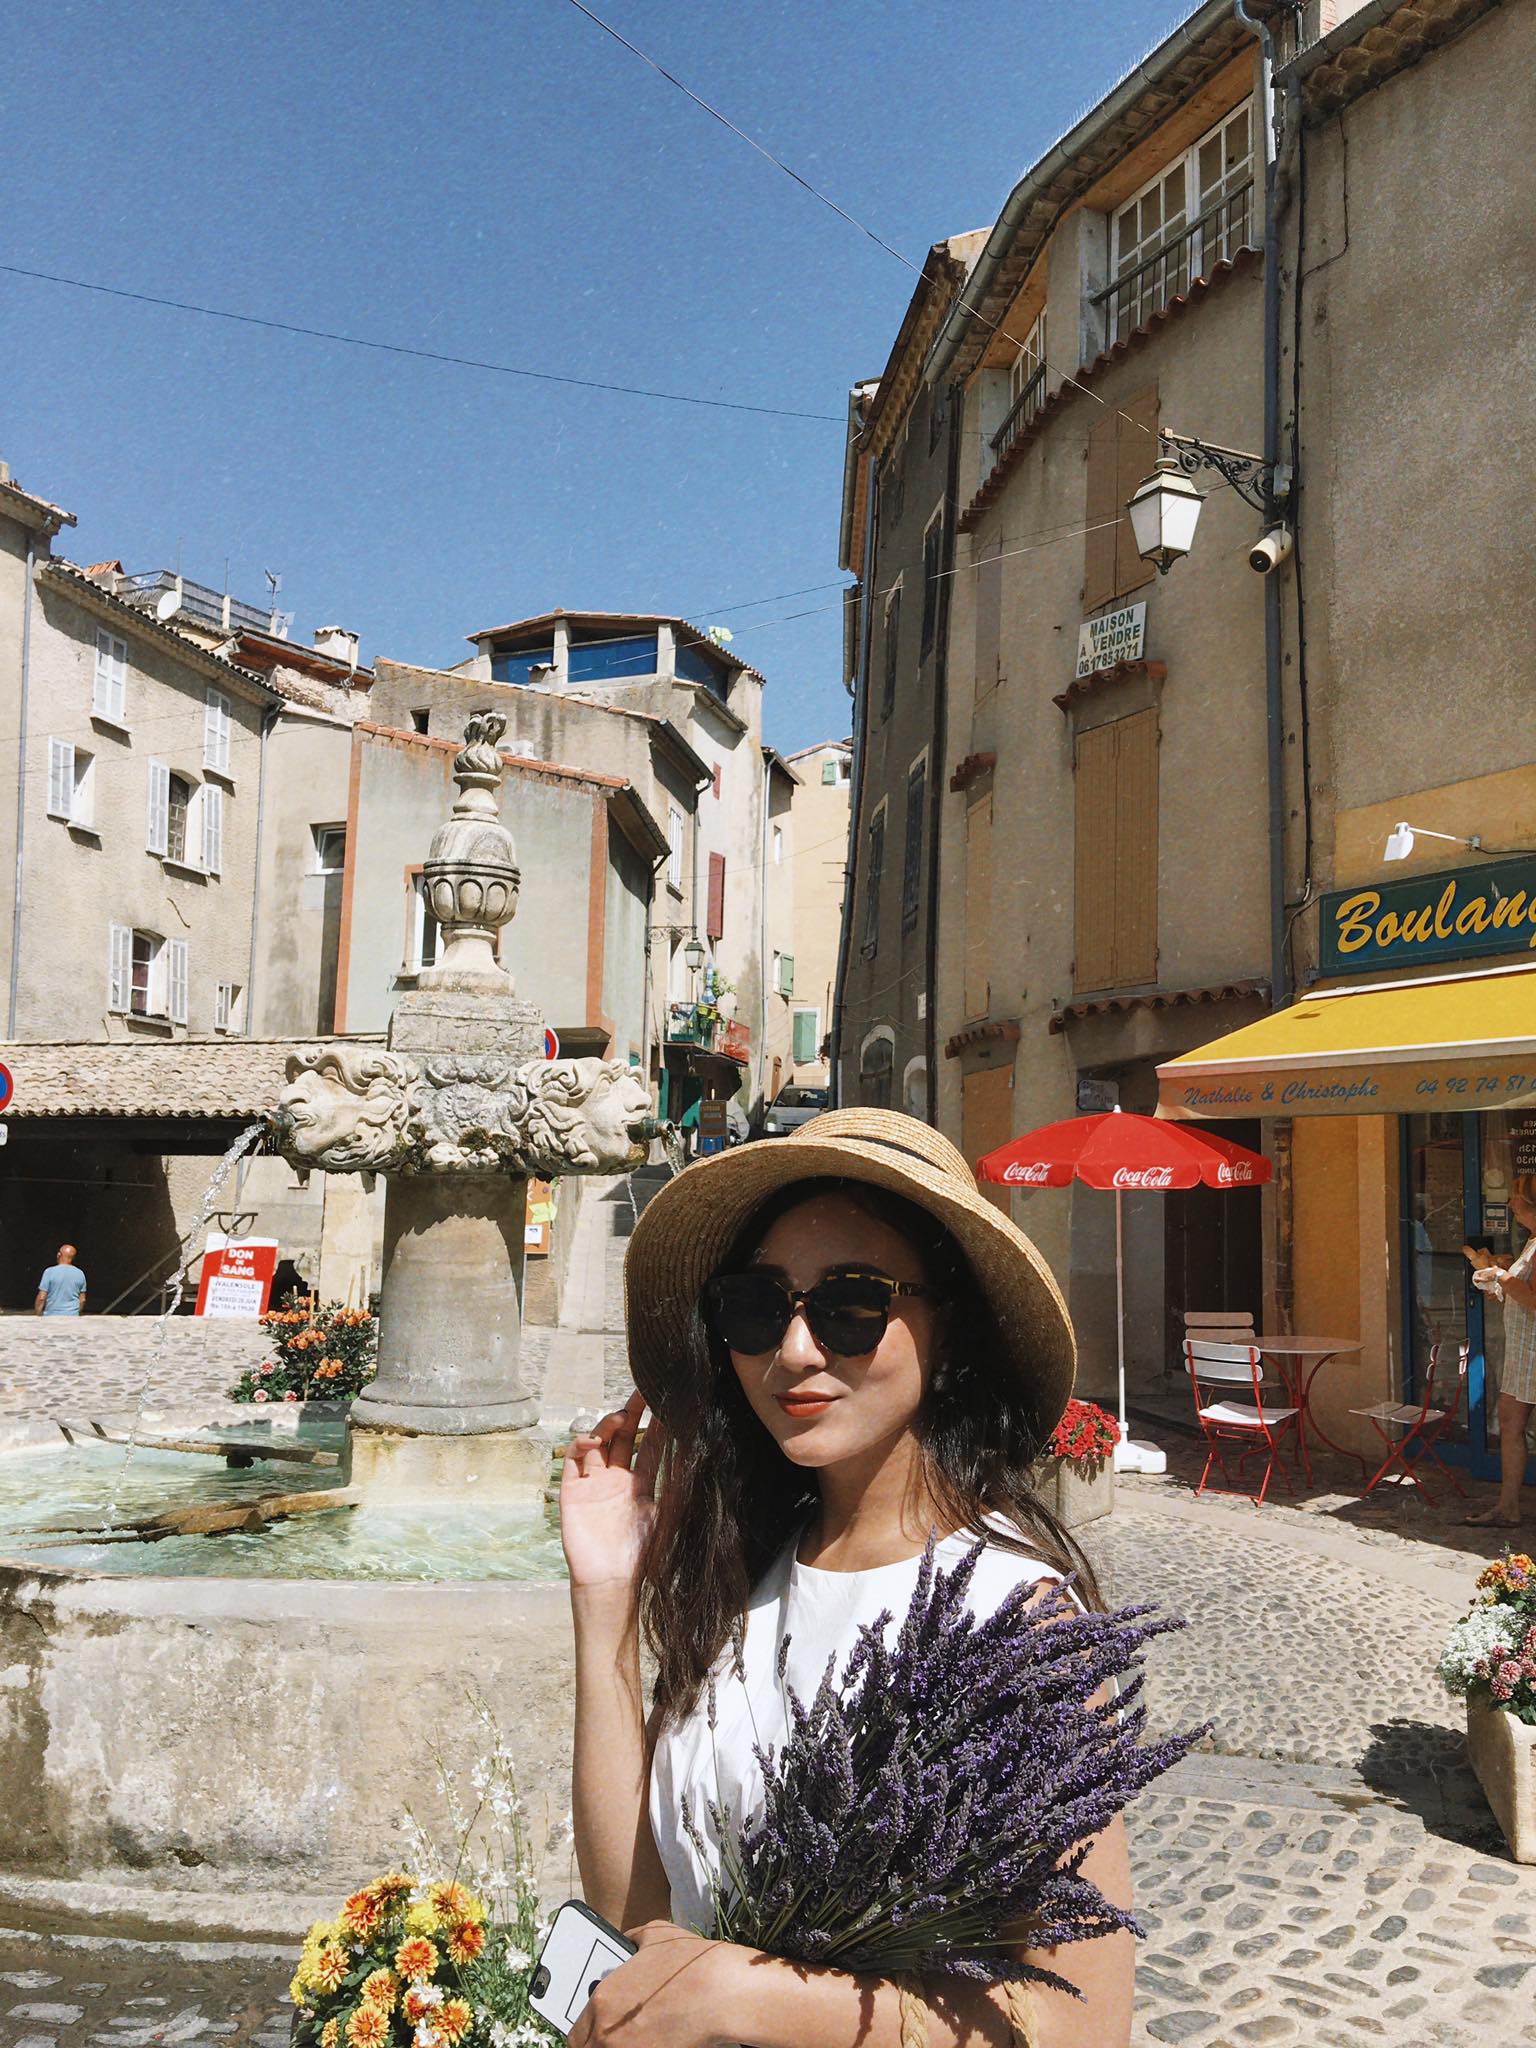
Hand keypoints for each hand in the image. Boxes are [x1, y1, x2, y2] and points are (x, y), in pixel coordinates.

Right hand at [560, 1391, 666, 1590]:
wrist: (611, 1580)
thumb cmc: (639, 1553)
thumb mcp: (663, 1514)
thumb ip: (674, 1486)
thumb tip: (699, 1458)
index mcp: (639, 1484)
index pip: (649, 1447)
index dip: (658, 1426)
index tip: (668, 1404)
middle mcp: (615, 1479)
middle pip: (623, 1437)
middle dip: (632, 1414)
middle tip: (644, 1392)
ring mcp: (593, 1483)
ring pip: (598, 1443)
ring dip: (607, 1425)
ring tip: (620, 1416)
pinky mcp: (572, 1491)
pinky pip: (573, 1461)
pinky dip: (581, 1445)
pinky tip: (594, 1440)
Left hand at [568, 1922, 740, 2047]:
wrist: (721, 1992)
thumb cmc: (689, 1963)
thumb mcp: (655, 1935)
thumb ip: (632, 1939)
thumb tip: (628, 1940)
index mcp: (603, 2001)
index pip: (576, 2033)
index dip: (587, 2032)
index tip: (596, 2031)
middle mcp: (608, 2033)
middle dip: (598, 2044)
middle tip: (616, 2036)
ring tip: (635, 2039)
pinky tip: (654, 2042)